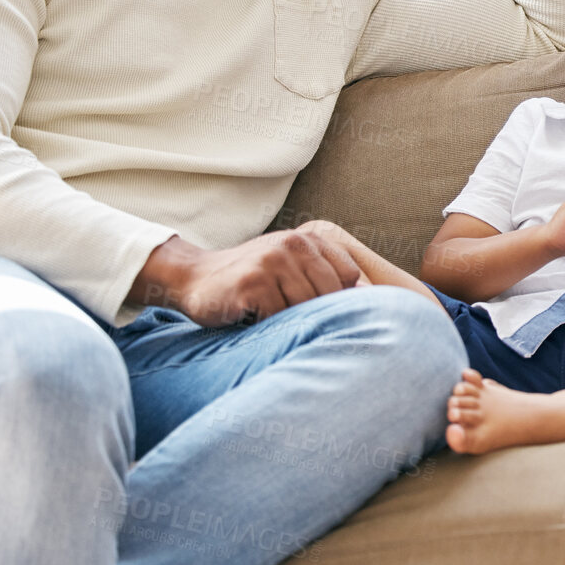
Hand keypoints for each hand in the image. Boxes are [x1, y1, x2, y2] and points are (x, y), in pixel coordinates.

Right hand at [134, 220, 366, 327]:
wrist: (194, 278)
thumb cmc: (251, 280)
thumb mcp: (291, 267)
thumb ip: (326, 275)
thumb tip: (371, 295)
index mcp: (309, 239)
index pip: (348, 276)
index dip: (338, 299)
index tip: (317, 309)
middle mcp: (293, 245)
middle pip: (330, 294)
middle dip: (314, 313)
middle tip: (288, 317)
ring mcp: (273, 262)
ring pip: (306, 307)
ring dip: (289, 320)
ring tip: (269, 314)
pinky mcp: (253, 283)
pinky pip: (278, 316)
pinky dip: (268, 324)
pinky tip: (252, 317)